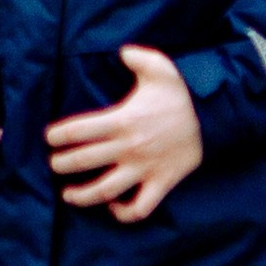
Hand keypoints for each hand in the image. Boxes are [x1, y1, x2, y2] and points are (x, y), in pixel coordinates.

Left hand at [45, 45, 202, 223]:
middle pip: (83, 161)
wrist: (215, 117)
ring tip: (68, 195)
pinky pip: (140, 208)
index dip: (58, 135)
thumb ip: (136, 57)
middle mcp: (128, 147)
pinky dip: (124, 213)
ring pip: (105, 190)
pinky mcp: (161, 183)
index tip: (49, 138)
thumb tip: (121, 52)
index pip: (78, 130)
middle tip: (53, 164)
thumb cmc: (183, 93)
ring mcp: (143, 169)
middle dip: (61, 164)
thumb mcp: (159, 67)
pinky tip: (113, 207)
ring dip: (82, 196)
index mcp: (122, 120)